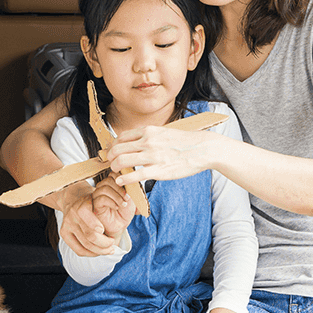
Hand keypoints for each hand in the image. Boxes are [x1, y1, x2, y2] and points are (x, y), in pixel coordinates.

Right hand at [51, 185, 119, 256]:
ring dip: (100, 250)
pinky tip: (98, 252)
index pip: (85, 214)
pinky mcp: (64, 233)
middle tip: (112, 244)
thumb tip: (130, 201)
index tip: (104, 230)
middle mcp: (72, 215)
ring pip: (85, 245)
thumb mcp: (102, 197)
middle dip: (104, 243)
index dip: (94, 224)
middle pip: (89, 235)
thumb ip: (114, 201)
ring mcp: (67, 225)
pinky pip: (78, 250)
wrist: (74, 200)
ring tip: (109, 250)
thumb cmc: (94, 202)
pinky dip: (90, 254)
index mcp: (82, 204)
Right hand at [86, 178, 135, 239]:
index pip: (113, 174)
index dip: (122, 178)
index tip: (130, 187)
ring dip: (116, 195)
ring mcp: (97, 196)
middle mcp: (103, 188)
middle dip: (120, 188)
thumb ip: (130, 188)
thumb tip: (130, 178)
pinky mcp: (95, 205)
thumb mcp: (131, 199)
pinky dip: (111, 202)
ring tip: (123, 204)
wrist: (120, 226)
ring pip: (104, 188)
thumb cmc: (125, 213)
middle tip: (127, 197)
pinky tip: (117, 207)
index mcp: (111, 185)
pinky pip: (101, 198)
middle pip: (108, 180)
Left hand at [106, 124, 221, 186]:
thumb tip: (137, 141)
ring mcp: (153, 156)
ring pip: (123, 161)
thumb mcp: (164, 132)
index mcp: (149, 131)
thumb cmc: (185, 142)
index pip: (121, 137)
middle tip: (110, 162)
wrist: (203, 148)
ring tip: (115, 171)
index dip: (113, 145)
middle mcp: (148, 141)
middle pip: (118, 149)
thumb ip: (150, 136)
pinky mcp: (159, 170)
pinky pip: (135, 175)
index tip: (111, 151)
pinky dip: (124, 179)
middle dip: (110, 157)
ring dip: (115, 167)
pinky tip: (121, 181)